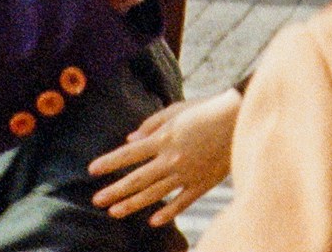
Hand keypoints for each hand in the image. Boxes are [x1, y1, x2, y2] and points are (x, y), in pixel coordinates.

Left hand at [92, 88, 239, 224]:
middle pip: (137, 179)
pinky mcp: (202, 183)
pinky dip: (168, 212)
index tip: (92, 170)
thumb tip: (129, 139)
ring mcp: (187, 173)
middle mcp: (171, 159)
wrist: (239, 118)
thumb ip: (151, 124)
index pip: (129, 154)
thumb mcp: (176, 110)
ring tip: (114, 212)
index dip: (109, 162)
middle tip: (96, 200)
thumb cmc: (207, 109)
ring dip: (132, 204)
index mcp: (164, 138)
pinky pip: (182, 201)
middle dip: (114, 190)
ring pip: (154, 194)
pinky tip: (153, 221)